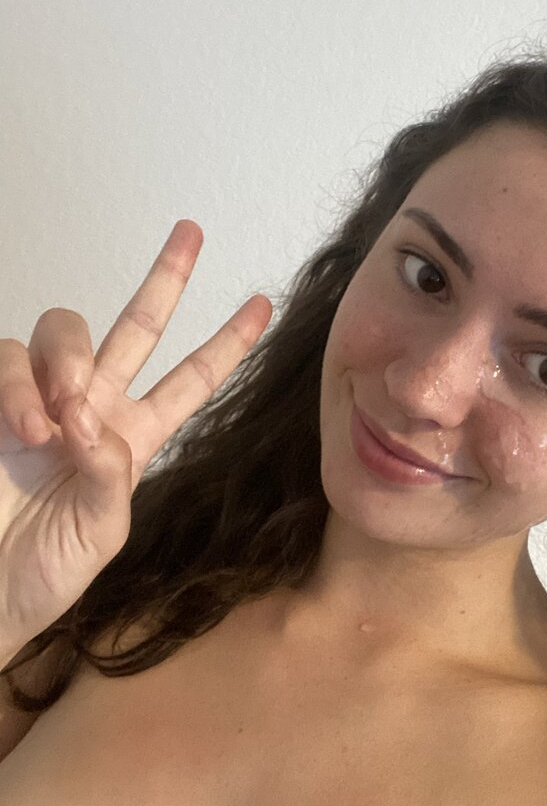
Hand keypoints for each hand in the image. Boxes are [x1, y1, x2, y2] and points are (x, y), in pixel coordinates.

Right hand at [0, 220, 272, 654]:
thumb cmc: (46, 572)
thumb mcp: (101, 535)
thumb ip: (111, 479)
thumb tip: (95, 424)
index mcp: (135, 438)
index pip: (191, 379)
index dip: (226, 343)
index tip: (263, 303)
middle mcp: (93, 408)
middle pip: (136, 326)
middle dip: (165, 278)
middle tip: (191, 233)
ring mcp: (43, 400)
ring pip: (66, 330)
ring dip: (70, 363)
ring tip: (60, 420)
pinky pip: (10, 358)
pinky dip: (21, 387)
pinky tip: (28, 428)